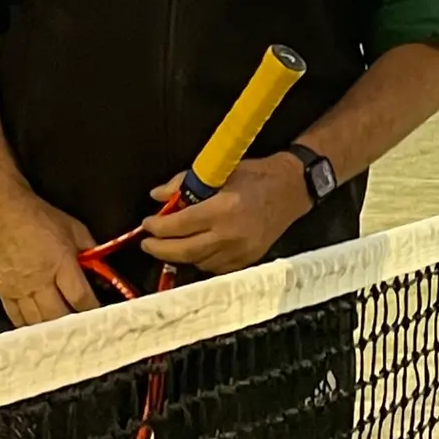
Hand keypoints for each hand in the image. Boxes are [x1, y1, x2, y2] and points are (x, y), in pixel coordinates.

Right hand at [0, 187, 111, 327]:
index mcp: (60, 264)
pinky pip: (17, 318)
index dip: (93, 310)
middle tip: (84, 328)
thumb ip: (91, 250)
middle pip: (59, 316)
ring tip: (64, 333)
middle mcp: (40, 281)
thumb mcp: (75, 228)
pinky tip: (39, 329)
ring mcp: (20, 289)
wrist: (3, 212)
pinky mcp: (4, 291)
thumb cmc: (40, 218)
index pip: (80, 298)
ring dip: (52, 329)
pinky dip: (29, 326)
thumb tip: (104, 268)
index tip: (102, 315)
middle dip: (74, 324)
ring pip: (38, 322)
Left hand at [135, 160, 313, 276]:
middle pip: (184, 251)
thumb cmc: (256, 176)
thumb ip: (184, 182)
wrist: (291, 189)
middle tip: (147, 244)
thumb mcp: (219, 170)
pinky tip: (195, 249)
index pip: (179, 225)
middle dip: (160, 249)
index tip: (147, 224)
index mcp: (222, 209)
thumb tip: (158, 196)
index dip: (158, 227)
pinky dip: (200, 260)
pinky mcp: (247, 260)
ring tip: (170, 244)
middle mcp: (230, 234)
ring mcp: (240, 251)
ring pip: (198, 262)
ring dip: (180, 255)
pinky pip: (215, 267)